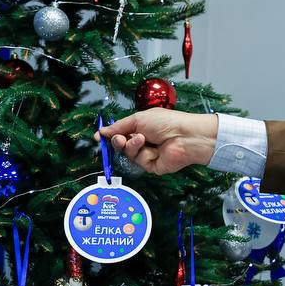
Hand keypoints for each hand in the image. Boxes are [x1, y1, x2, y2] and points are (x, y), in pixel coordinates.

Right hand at [95, 108, 215, 174]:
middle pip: (122, 146)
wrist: (185, 136)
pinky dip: (142, 154)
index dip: (110, 135)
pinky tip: (152, 148)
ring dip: (131, 146)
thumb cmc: (166, 123)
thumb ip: (119, 126)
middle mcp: (144, 141)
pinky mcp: (153, 166)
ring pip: (129, 154)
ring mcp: (149, 155)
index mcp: (142, 128)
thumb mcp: (138, 119)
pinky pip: (139, 162)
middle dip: (118, 142)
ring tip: (142, 138)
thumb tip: (102, 131)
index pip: (121, 133)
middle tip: (120, 139)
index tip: (99, 137)